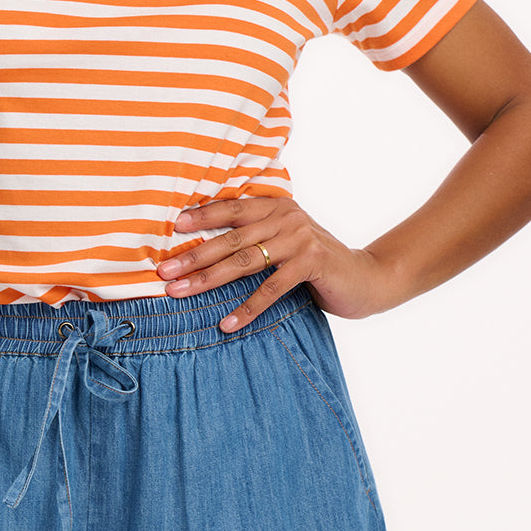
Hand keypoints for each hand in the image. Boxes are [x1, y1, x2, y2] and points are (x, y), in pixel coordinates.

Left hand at [157, 196, 398, 328]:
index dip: (201, 217)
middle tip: (163, 271)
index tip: (171, 230)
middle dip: (194, 256)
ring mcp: (300, 239)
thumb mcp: (287, 242)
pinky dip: (247, 308)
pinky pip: (271, 288)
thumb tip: (206, 250)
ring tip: (179, 293)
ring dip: (208, 279)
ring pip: (244, 260)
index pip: (232, 209)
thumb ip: (258, 237)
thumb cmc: (317, 263)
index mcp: (277, 207)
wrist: (366, 278)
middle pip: (230, 238)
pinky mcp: (312, 264)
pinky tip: (226, 323)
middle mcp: (287, 217)